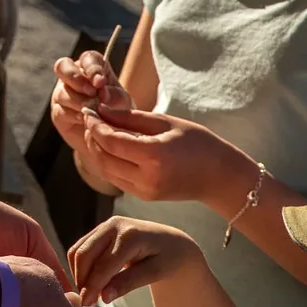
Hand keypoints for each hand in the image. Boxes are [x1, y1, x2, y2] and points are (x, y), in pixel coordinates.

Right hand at [51, 50, 133, 153]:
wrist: (109, 135)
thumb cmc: (118, 109)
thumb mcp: (122, 101)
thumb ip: (114, 94)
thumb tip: (102, 93)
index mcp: (90, 65)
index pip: (87, 59)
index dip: (92, 68)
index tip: (100, 82)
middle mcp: (72, 75)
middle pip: (63, 66)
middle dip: (76, 78)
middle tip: (92, 92)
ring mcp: (62, 93)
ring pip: (62, 92)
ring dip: (78, 101)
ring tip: (93, 110)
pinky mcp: (58, 113)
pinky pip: (61, 111)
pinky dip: (75, 115)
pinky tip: (86, 120)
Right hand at [69, 216, 201, 304]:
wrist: (172, 243)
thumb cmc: (168, 259)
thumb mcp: (155, 273)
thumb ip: (129, 283)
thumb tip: (104, 297)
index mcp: (130, 235)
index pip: (103, 265)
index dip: (92, 286)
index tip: (86, 306)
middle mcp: (114, 225)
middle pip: (84, 254)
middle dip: (81, 279)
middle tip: (85, 302)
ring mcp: (106, 225)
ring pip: (79, 250)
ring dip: (78, 273)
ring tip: (88, 294)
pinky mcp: (101, 229)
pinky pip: (82, 247)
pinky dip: (80, 265)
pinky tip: (89, 282)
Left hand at [80, 107, 246, 204]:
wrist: (218, 175)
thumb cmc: (196, 142)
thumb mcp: (165, 122)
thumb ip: (130, 117)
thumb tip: (101, 110)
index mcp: (154, 156)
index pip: (110, 141)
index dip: (94, 125)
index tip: (89, 109)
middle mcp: (146, 178)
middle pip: (103, 157)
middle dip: (91, 136)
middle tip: (90, 117)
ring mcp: (144, 192)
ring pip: (105, 170)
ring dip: (95, 149)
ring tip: (97, 129)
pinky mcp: (143, 197)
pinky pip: (115, 178)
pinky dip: (106, 161)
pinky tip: (108, 145)